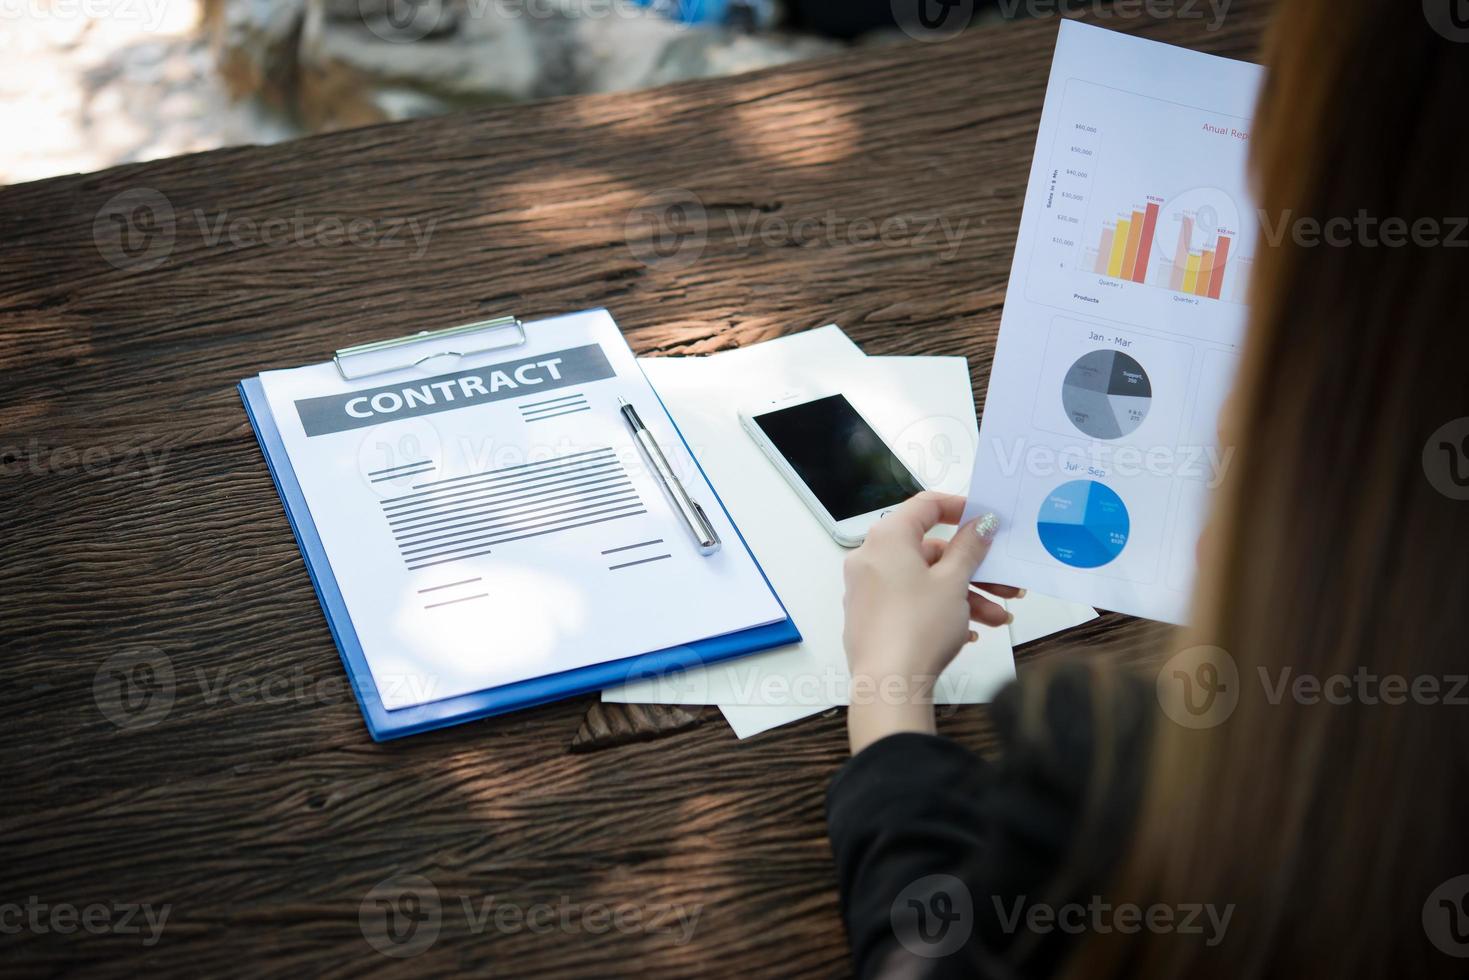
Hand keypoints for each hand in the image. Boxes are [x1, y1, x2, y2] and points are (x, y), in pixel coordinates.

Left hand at [841, 492, 1019, 752]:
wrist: (888, 685)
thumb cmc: (918, 627)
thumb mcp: (954, 581)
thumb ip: (970, 547)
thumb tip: (981, 524)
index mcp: (887, 538)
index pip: (925, 505)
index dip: (959, 508)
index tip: (985, 520)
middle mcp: (871, 558)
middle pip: (930, 551)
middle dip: (974, 569)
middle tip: (1006, 584)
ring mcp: (868, 590)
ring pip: (925, 582)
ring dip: (965, 596)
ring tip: (998, 618)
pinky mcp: (871, 618)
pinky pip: (911, 603)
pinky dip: (941, 611)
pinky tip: (971, 633)